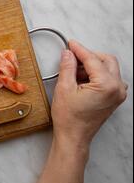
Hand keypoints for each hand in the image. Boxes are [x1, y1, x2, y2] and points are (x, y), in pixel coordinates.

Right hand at [51, 40, 126, 158]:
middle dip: (88, 57)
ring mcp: (118, 94)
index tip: (71, 44)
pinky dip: (96, 75)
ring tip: (74, 72)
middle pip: (106, 60)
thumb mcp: (64, 89)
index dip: (79, 50)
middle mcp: (117, 89)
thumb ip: (67, 68)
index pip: (93, 59)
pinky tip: (81, 80)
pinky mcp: (114, 98)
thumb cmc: (70, 119)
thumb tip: (68, 54)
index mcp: (106, 85)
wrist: (73, 137)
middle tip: (71, 57)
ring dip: (92, 66)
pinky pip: (109, 79)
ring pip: (108, 69)